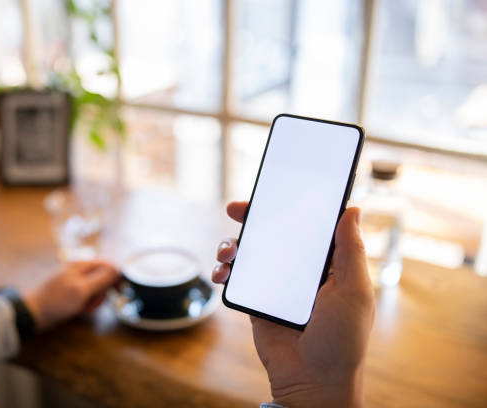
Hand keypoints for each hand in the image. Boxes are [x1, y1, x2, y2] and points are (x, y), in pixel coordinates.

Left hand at [22, 260, 118, 330]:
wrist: (31, 313)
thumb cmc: (56, 301)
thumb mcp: (82, 290)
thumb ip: (101, 278)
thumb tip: (118, 268)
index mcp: (81, 265)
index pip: (107, 265)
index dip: (116, 277)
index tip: (121, 291)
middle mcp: (79, 271)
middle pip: (102, 278)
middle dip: (102, 293)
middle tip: (93, 303)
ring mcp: (74, 282)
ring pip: (94, 289)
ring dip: (94, 300)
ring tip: (84, 309)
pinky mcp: (70, 292)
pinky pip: (85, 296)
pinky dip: (85, 304)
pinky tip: (79, 310)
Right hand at [213, 202, 373, 407]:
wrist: (313, 381)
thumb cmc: (342, 340)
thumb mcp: (354, 291)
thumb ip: (351, 251)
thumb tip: (352, 209)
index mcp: (326, 264)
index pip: (307, 225)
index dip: (292, 205)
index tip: (275, 190)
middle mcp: (299, 269)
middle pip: (273, 233)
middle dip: (253, 218)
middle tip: (237, 209)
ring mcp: (275, 285)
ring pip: (250, 252)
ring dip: (232, 245)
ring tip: (227, 251)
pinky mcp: (255, 301)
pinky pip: (236, 278)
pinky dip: (224, 271)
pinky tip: (222, 274)